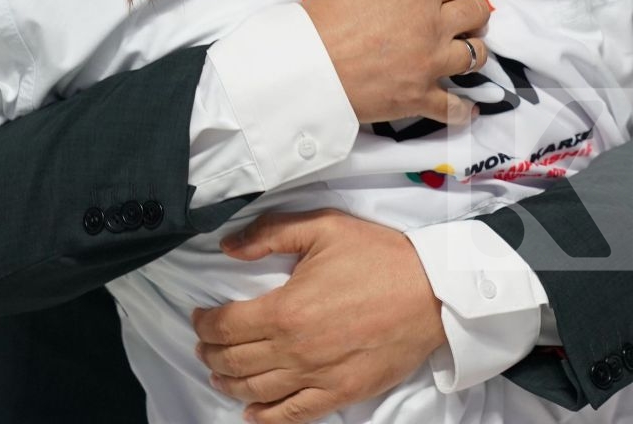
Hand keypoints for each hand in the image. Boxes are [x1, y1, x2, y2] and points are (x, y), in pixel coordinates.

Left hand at [193, 209, 446, 422]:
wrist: (433, 292)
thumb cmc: (380, 257)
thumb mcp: (325, 227)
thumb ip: (271, 233)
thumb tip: (228, 247)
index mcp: (285, 309)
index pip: (225, 325)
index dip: (205, 323)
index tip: (200, 318)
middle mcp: (294, 350)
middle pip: (234, 362)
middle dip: (211, 354)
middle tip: (206, 345)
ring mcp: (316, 376)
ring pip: (256, 391)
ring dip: (229, 384)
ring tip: (221, 375)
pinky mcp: (340, 393)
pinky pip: (292, 415)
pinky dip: (265, 418)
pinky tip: (252, 413)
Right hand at [302, 0, 489, 125]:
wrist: (304, 66)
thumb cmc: (323, 18)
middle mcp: (433, 27)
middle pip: (478, 14)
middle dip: (475, 12)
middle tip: (464, 17)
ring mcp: (429, 65)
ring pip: (477, 57)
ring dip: (472, 52)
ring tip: (461, 53)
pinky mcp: (419, 98)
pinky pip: (454, 108)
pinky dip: (462, 110)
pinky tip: (466, 109)